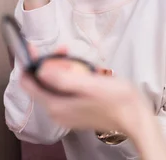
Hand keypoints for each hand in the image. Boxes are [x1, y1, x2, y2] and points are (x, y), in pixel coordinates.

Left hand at [20, 58, 146, 134]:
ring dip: (64, 69)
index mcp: (57, 105)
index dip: (29, 63)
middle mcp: (58, 111)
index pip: (29, 84)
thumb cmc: (117, 101)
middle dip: (50, 63)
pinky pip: (66, 90)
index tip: (34, 48)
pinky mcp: (77, 110)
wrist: (136, 117)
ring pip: (55, 85)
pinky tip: (88, 73)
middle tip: (64, 49)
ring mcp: (67, 112)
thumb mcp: (90, 84)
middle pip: (42, 83)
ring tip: (80, 61)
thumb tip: (40, 70)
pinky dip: (73, 78)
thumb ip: (63, 79)